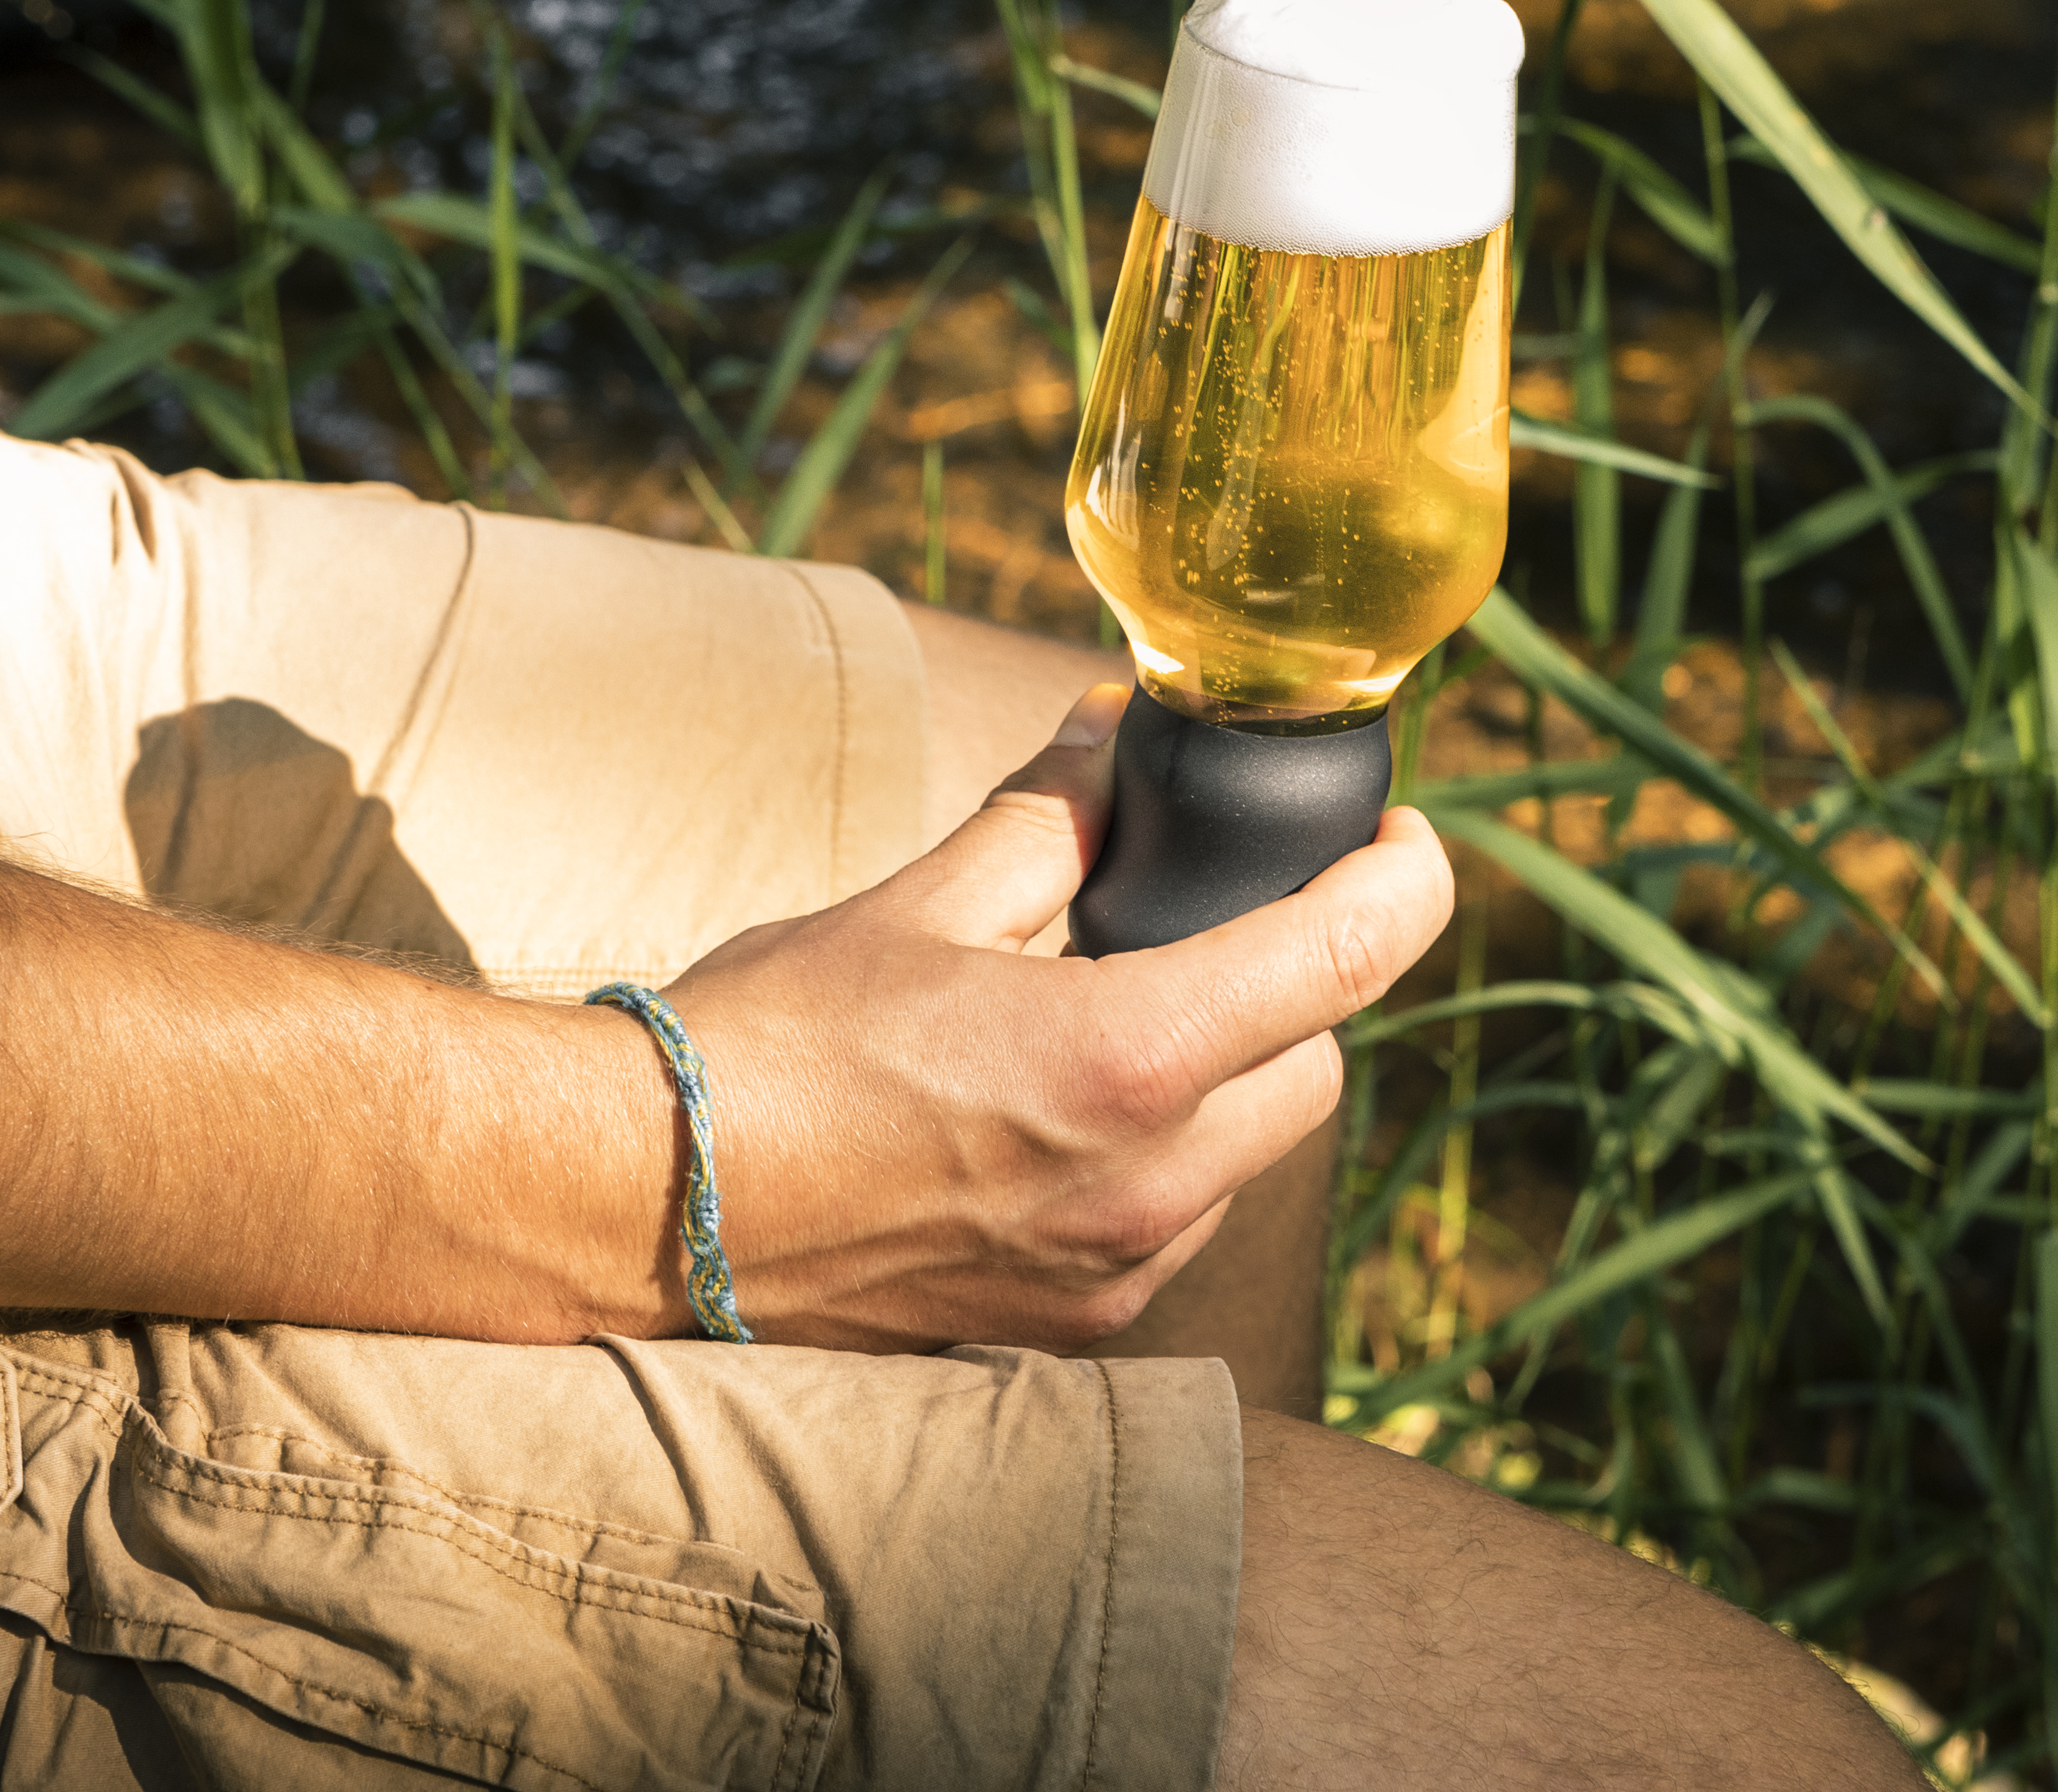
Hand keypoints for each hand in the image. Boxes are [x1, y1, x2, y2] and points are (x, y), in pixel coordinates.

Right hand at [661, 684, 1451, 1352]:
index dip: (1403, 884)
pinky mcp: (1073, 1320)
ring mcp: (1117, 1268)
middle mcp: (1149, 1183)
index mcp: (1127, 1059)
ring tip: (1115, 1020)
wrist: (654, 1205)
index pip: (1346, 961)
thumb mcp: (923, 902)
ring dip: (1225, 1080)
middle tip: (1220, 926)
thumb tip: (1117, 737)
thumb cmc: (775, 1046)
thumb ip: (1051, 817)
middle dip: (1292, 988)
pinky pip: (1179, 1222)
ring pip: (1252, 1154)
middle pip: (1317, 1066)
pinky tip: (1062, 1116)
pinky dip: (1160, 1157)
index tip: (1399, 842)